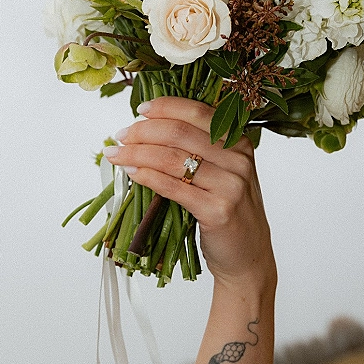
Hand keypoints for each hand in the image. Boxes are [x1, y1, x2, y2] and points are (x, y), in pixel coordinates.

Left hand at [104, 97, 276, 292]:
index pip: (198, 112)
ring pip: (172, 158)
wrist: (247, 256)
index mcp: (239, 141)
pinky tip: (132, 173)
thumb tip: (148, 128)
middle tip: (120, 136)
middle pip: (180, 132)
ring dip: (137, 153)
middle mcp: (238, 158)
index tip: (140, 110)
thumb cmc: (227, 211)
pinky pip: (174, 187)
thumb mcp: (222, 172)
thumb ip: (198, 149)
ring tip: (116, 154)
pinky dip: (148, 177)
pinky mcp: (218, 211)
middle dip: (143, 131)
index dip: (166, 107)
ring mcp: (231, 185)